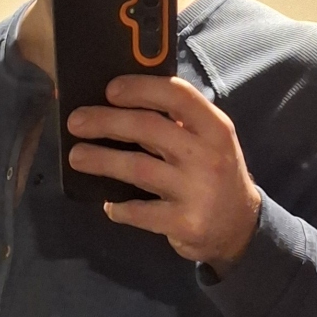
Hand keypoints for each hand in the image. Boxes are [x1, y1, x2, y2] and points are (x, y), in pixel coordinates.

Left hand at [67, 74, 261, 270]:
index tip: (110, 89)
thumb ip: (179, 122)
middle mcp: (208, 156)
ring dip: (101, 160)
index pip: (177, 96)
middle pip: (148, 128)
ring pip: (138, 168)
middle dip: (106, 121)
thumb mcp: (210, 141)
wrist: (240, 227)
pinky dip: (119, 208)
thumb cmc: (215, 174)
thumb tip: (123, 101)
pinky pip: (141, 212)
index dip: (141, 88)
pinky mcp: (184, 223)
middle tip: (76, 122)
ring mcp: (196, 191)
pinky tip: (108, 204)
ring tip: (76, 156)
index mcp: (215, 128)